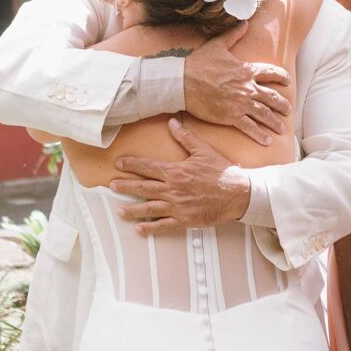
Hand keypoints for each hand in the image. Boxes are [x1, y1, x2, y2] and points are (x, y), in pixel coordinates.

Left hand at [111, 118, 251, 232]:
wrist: (239, 194)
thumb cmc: (223, 172)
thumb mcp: (204, 151)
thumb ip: (186, 137)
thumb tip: (172, 122)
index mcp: (176, 171)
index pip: (148, 167)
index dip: (131, 164)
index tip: (118, 164)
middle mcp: (173, 189)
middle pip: (143, 187)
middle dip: (126, 185)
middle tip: (111, 185)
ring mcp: (177, 206)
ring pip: (149, 208)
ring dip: (132, 209)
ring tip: (119, 211)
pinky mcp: (185, 220)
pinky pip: (163, 225)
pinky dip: (150, 227)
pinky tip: (139, 228)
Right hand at [183, 23, 290, 144]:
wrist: (182, 82)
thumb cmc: (199, 63)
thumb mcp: (217, 45)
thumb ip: (233, 35)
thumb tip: (245, 23)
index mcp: (246, 70)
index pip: (271, 73)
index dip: (281, 77)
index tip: (287, 82)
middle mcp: (247, 87)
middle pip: (272, 97)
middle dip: (282, 105)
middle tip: (288, 110)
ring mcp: (240, 103)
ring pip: (264, 114)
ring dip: (274, 122)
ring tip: (281, 129)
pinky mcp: (231, 116)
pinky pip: (249, 127)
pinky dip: (259, 135)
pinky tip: (267, 141)